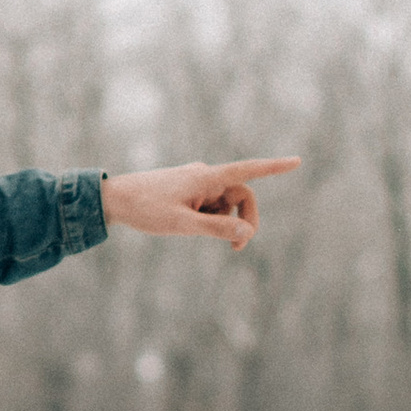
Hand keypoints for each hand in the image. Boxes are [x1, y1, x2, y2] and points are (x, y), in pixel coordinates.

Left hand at [103, 157, 297, 250]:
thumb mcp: (182, 225)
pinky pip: (209, 205)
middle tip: (236, 249)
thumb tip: (246, 233)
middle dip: (244, 221)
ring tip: (198, 234)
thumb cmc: (145, 209)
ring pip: (224, 204)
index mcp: (207, 177)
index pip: (248, 171)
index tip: (297, 161)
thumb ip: (216, 229)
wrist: (113, 199)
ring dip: (223, 222)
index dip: (274, 167)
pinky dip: (208, 218)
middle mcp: (205, 175)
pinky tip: (186, 225)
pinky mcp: (187, 190)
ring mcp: (196, 182)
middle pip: (241, 196)